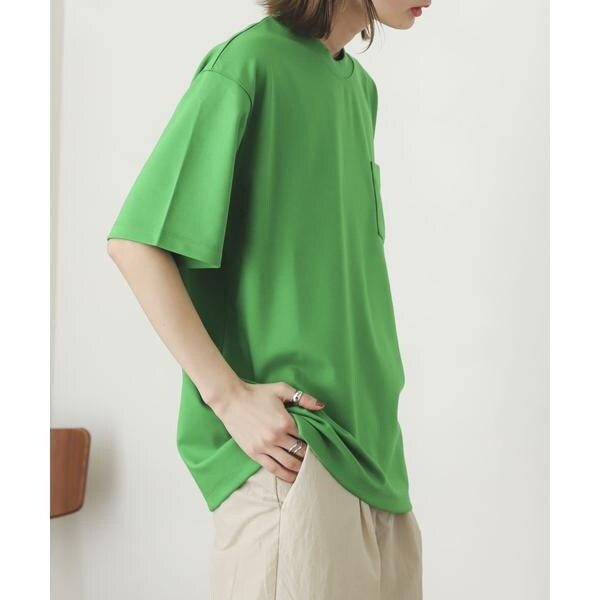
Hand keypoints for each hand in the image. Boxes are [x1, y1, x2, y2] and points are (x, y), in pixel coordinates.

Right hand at [209, 380, 324, 482]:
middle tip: (317, 459)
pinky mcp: (254, 453)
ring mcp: (264, 447)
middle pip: (299, 452)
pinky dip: (285, 475)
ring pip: (288, 463)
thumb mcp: (281, 389)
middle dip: (310, 457)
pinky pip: (273, 468)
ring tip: (308, 470)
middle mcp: (276, 437)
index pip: (306, 437)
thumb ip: (303, 398)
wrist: (231, 400)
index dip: (314, 441)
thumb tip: (321, 406)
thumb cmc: (257, 393)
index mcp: (285, 422)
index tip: (320, 444)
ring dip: (300, 468)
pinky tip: (292, 477)